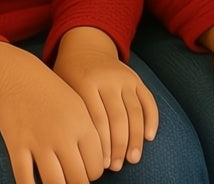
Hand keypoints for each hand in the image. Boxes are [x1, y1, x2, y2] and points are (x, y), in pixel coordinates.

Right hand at [0, 40, 105, 183]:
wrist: (21, 78)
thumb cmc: (54, 96)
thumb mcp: (80, 109)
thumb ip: (91, 134)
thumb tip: (99, 164)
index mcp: (83, 125)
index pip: (96, 165)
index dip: (92, 174)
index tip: (88, 173)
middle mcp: (64, 135)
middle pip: (78, 178)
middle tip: (74, 180)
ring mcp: (39, 142)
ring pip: (54, 183)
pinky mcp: (17, 147)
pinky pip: (25, 180)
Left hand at [54, 27, 158, 172]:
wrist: (86, 46)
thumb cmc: (68, 76)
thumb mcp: (61, 90)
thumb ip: (71, 115)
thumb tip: (77, 153)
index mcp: (86, 83)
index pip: (97, 120)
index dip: (101, 146)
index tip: (100, 165)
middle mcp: (108, 79)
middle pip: (118, 118)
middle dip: (118, 146)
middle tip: (116, 167)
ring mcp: (125, 78)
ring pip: (135, 111)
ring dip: (135, 138)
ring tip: (133, 159)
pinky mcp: (136, 78)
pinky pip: (148, 100)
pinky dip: (151, 119)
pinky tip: (149, 137)